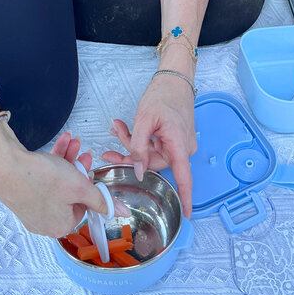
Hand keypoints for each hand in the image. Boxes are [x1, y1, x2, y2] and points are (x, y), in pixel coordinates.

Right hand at [0, 127, 107, 236]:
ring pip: (57, 182)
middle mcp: (44, 221)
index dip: (87, 186)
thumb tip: (122, 213)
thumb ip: (102, 200)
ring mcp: (31, 207)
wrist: (4, 164)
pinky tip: (61, 142)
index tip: (88, 169)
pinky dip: (52, 161)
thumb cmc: (41, 179)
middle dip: (78, 168)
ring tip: (72, 141)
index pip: (84, 207)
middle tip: (83, 152)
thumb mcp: (79, 187)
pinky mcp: (21, 192)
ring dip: (67, 160)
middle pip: (70, 193)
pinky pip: (42, 178)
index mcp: (60, 226)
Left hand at [102, 73, 196, 215]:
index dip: (185, 198)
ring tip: (116, 128)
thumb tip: (138, 170)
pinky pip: (154, 145)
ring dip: (131, 143)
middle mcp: (182, 147)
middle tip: (108, 149)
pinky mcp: (173, 138)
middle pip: (154, 163)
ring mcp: (178, 143)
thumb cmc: (163, 95)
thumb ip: (138, 146)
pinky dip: (139, 138)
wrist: (174, 78)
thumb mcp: (145, 119)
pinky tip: (124, 128)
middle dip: (130, 155)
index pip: (184, 177)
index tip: (185, 216)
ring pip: (150, 153)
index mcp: (179, 145)